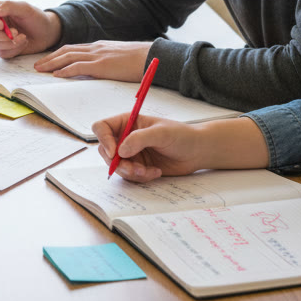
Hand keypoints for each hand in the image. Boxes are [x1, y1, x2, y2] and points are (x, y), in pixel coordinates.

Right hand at [0, 0, 61, 57]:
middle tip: (16, 32)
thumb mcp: (25, 8)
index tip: (0, 24)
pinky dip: (14, 49)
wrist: (48, 33)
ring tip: (23, 37)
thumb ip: (8, 6)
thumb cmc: (36, 18)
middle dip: (1, 35)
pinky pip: (2, 53)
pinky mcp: (5, 49)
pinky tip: (23, 43)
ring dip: (9, 42)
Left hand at [35, 40, 151, 81]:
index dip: (59, 54)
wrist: (152, 57)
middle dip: (50, 58)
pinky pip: (78, 66)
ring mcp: (98, 55)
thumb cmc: (139, 60)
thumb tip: (98, 70)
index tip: (48, 60)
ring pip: (68, 57)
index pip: (73, 48)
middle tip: (37, 65)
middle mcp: (95, 48)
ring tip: (40, 70)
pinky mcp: (102, 65)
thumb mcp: (118, 58)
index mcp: (99, 46)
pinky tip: (56, 75)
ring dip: (52, 64)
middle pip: (66, 51)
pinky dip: (65, 70)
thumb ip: (106, 61)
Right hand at [95, 115, 270, 181]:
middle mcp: (125, 137)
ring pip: (116, 166)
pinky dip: (140, 177)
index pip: (102, 128)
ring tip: (149, 171)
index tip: (114, 153)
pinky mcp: (137, 166)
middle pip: (105, 151)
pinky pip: (129, 176)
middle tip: (135, 169)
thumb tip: (120, 150)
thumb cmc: (182, 136)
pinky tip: (155, 172)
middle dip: (119, 163)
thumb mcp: (161, 133)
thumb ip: (139, 139)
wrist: (198, 152)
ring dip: (131, 172)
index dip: (104, 140)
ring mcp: (131, 153)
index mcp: (127, 122)